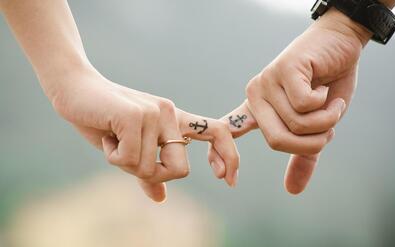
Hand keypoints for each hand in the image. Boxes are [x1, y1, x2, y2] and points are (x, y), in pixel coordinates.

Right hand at [49, 67, 238, 201]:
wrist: (75, 91)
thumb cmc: (103, 121)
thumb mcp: (129, 151)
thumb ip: (148, 173)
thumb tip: (162, 198)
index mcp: (174, 120)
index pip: (218, 132)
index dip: (229, 156)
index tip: (227, 180)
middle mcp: (170, 114)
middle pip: (180, 169)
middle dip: (153, 175)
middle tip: (129, 157)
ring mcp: (155, 113)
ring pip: (151, 168)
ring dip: (126, 164)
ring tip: (113, 139)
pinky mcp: (136, 115)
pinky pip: (131, 159)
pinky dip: (113, 156)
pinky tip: (106, 136)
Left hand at [209, 9, 371, 193]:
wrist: (340, 44)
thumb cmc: (327, 84)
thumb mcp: (316, 126)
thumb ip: (303, 155)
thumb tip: (292, 190)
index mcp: (257, 110)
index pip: (229, 133)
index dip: (219, 155)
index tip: (223, 178)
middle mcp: (255, 96)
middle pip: (276, 140)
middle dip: (311, 141)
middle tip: (328, 127)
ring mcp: (267, 82)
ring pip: (295, 123)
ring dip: (325, 120)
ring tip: (330, 103)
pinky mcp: (283, 70)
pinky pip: (303, 104)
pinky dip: (326, 104)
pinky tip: (325, 87)